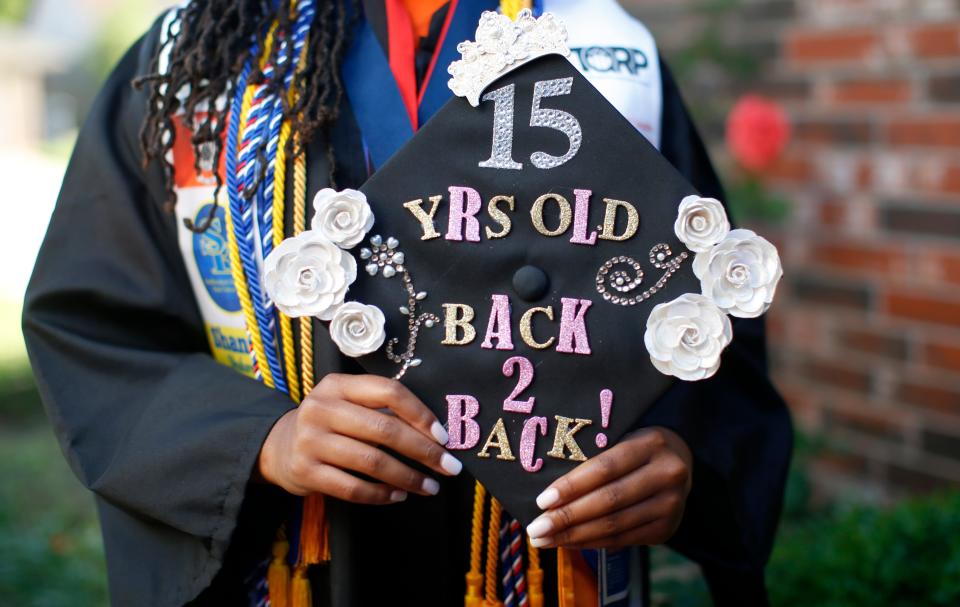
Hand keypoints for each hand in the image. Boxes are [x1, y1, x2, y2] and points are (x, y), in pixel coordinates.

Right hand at [258, 373, 461, 503]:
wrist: (279, 446)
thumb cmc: (331, 423)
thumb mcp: (348, 403)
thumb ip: (382, 409)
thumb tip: (436, 434)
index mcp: (337, 385)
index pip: (388, 391)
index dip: (421, 413)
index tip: (444, 437)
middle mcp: (321, 408)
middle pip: (384, 429)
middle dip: (424, 452)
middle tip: (450, 467)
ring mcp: (310, 440)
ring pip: (372, 462)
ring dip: (408, 477)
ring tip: (430, 487)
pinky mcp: (306, 471)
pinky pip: (353, 488)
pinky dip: (381, 495)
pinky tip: (399, 496)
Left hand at [525, 427, 691, 549]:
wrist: (680, 463)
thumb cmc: (635, 448)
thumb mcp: (622, 438)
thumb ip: (593, 458)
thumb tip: (548, 494)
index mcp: (651, 444)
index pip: (604, 468)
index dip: (571, 486)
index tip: (541, 501)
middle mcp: (667, 474)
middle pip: (608, 501)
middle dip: (567, 517)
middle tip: (536, 528)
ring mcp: (671, 505)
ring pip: (614, 525)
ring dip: (574, 536)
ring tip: (544, 539)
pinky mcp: (667, 528)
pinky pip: (622, 540)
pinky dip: (591, 543)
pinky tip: (568, 542)